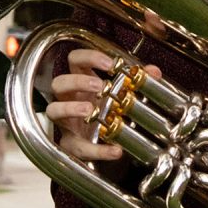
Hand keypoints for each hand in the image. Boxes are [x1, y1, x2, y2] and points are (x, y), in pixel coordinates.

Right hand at [46, 48, 158, 162]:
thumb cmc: (105, 112)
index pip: (75, 60)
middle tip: (98, 85)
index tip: (109, 64)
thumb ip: (137, 81)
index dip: (88, 57)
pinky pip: (78, 147)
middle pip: (59, 82)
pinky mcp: (71, 144)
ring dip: (70, 108)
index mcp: (82, 82)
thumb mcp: (121, 94)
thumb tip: (154, 71)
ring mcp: (66, 122)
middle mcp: (69, 99)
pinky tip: (115, 150)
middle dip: (77, 81)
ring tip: (89, 110)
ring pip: (54, 110)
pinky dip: (97, 150)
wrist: (100, 144)